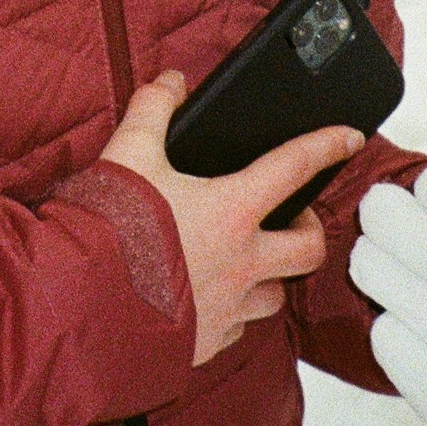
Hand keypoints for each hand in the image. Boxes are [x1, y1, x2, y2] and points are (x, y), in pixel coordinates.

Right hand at [100, 70, 366, 367]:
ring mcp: (227, 308)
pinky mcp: (206, 343)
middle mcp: (241, 263)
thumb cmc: (108, 228)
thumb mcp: (128, 153)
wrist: (78, 304)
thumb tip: (172, 82)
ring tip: (246, 260)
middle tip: (290, 219)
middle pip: (308, 250)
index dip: (326, 146)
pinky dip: (231, 309)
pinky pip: (236, 327)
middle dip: (308, 231)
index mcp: (231, 211)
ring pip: (275, 296)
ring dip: (269, 276)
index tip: (348, 137)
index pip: (294, 168)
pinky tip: (207, 296)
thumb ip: (153, 110)